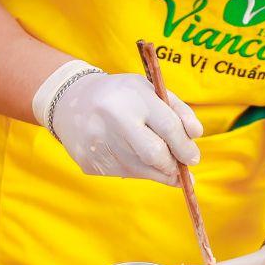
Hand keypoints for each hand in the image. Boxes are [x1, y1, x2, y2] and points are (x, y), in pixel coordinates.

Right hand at [41, 66, 201, 182]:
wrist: (68, 101)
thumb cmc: (119, 95)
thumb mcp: (147, 90)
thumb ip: (177, 110)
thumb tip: (196, 136)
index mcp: (131, 96)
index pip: (168, 127)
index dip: (185, 147)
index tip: (194, 158)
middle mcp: (113, 119)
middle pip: (155, 155)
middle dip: (173, 165)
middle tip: (180, 167)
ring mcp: (98, 143)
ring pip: (141, 170)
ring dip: (156, 169)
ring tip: (155, 159)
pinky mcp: (88, 162)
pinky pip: (124, 174)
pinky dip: (134, 168)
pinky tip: (126, 153)